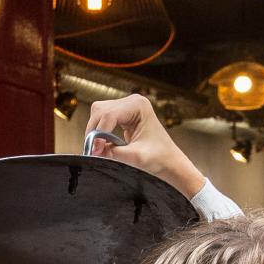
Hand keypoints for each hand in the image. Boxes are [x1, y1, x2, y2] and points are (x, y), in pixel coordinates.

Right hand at [86, 94, 206, 197]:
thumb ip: (114, 153)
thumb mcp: (135, 157)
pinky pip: (102, 118)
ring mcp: (127, 107)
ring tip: (98, 148)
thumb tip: (94, 151)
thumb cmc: (160, 157)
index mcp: (139, 106)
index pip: (109, 114)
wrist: (169, 161)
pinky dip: (99, 131)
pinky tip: (103, 143)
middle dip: (94, 131)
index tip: (95, 151)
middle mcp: (133, 102)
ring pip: (98, 113)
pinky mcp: (123, 114)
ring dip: (95, 131)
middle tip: (94, 151)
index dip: (98, 133)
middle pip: (100, 111)